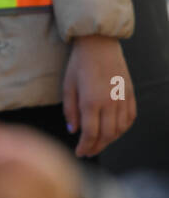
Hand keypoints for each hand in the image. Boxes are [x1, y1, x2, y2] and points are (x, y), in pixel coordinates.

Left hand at [62, 35, 135, 157]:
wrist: (99, 44)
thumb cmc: (79, 64)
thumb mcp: (67, 85)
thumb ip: (70, 110)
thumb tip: (73, 130)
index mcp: (91, 102)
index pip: (90, 134)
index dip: (85, 147)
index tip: (79, 153)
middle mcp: (110, 103)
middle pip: (107, 136)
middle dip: (96, 147)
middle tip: (87, 152)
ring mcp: (122, 99)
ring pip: (120, 129)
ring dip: (110, 141)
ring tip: (98, 144)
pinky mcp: (131, 94)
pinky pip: (130, 118)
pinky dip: (123, 129)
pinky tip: (114, 132)